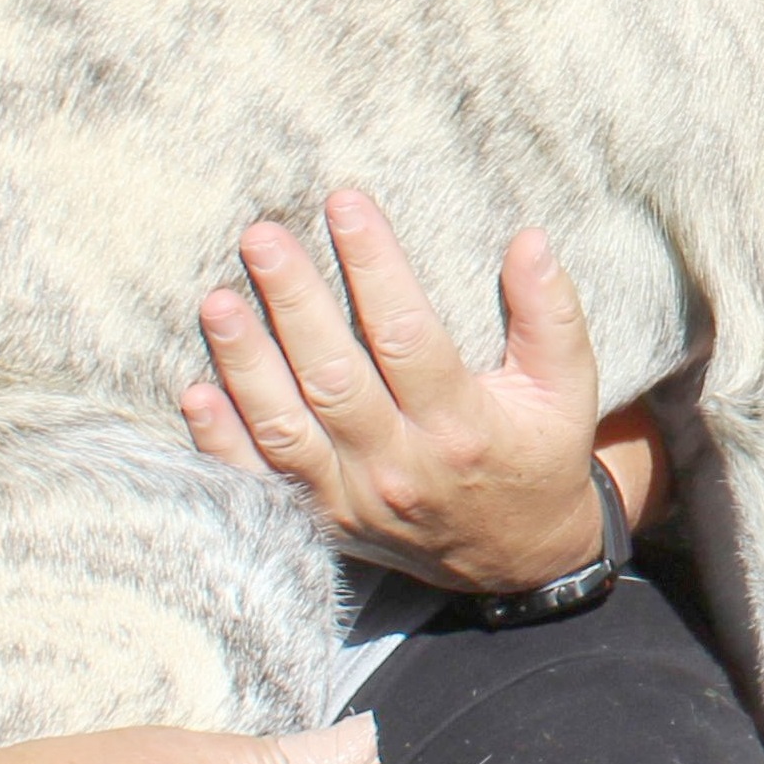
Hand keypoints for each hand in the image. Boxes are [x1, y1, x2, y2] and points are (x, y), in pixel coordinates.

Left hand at [185, 196, 638, 590]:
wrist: (517, 558)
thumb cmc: (539, 453)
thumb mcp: (568, 388)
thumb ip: (551, 315)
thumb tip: (528, 241)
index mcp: (462, 425)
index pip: (406, 334)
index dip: (373, 266)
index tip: (346, 205)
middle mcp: (401, 464)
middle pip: (333, 375)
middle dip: (294, 300)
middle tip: (261, 237)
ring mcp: (354, 498)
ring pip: (285, 427)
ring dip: (245, 363)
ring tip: (218, 300)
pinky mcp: (323, 520)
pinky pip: (260, 481)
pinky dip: (222, 441)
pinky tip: (196, 390)